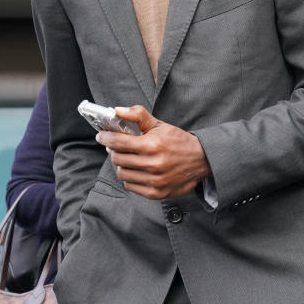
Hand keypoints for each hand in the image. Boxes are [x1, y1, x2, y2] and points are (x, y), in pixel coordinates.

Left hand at [95, 105, 209, 198]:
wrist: (201, 160)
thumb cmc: (177, 141)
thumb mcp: (159, 125)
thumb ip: (137, 115)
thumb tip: (117, 110)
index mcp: (153, 145)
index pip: (118, 142)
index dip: (105, 138)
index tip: (101, 136)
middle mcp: (153, 164)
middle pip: (117, 159)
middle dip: (115, 151)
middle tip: (119, 147)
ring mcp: (154, 181)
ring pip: (122, 173)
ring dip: (122, 165)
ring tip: (130, 159)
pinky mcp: (156, 193)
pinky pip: (130, 186)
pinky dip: (130, 178)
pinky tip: (138, 170)